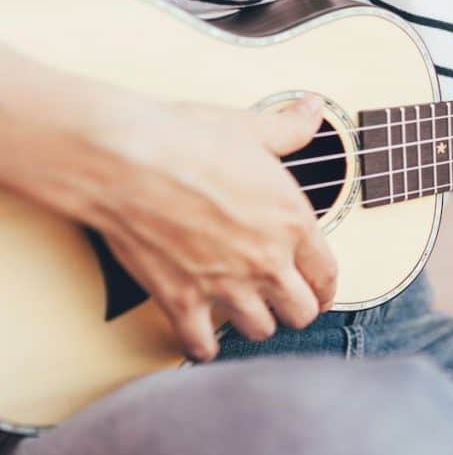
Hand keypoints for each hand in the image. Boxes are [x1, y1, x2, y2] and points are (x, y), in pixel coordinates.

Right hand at [85, 94, 336, 360]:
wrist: (124, 158)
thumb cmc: (186, 140)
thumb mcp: (250, 128)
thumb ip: (290, 128)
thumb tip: (313, 107)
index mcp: (292, 222)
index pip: (327, 275)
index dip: (326, 288)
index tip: (319, 292)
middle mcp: (266, 261)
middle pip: (301, 312)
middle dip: (297, 309)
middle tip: (287, 304)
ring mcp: (224, 284)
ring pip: (260, 330)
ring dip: (256, 324)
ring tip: (248, 313)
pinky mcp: (181, 300)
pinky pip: (201, 345)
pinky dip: (203, 347)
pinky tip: (203, 338)